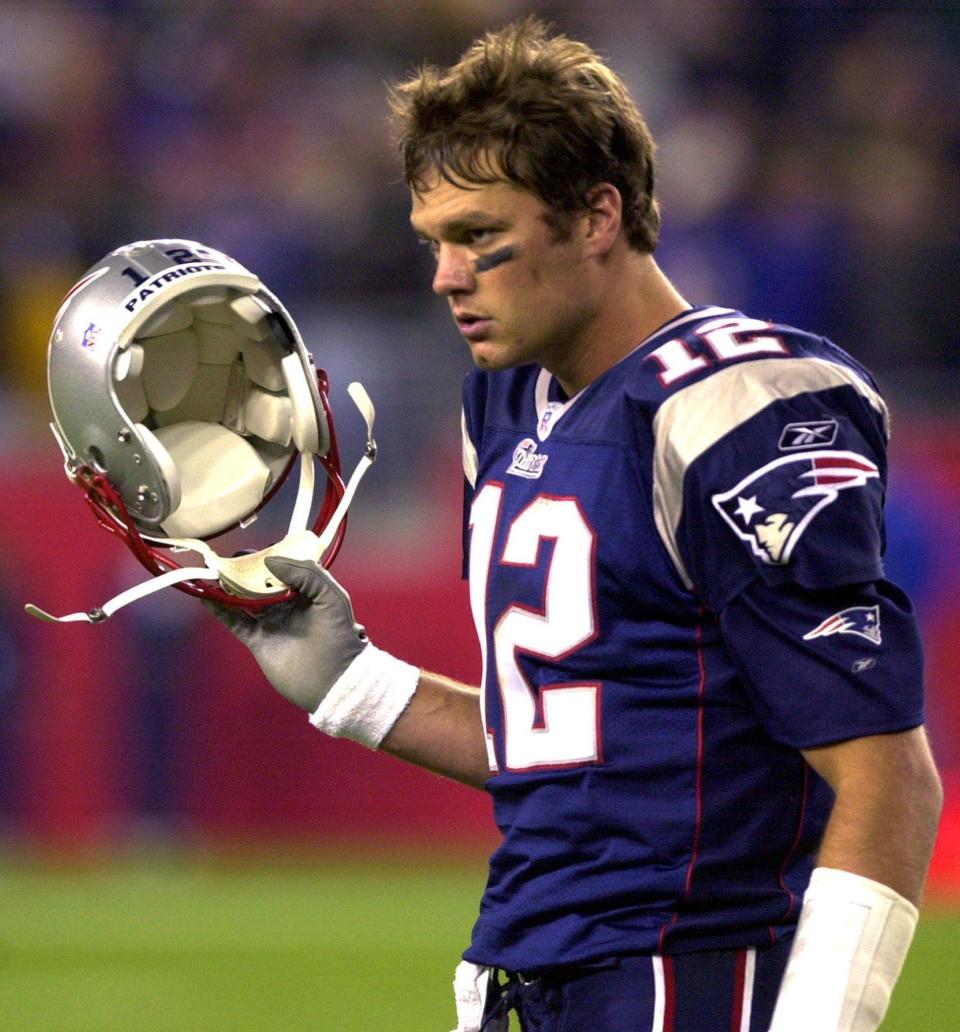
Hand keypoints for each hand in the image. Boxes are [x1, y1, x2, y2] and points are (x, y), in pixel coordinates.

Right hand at [207, 557, 367, 712]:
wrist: (334, 679)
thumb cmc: (339, 635)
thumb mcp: (331, 595)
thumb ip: (306, 573)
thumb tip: (270, 561)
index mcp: (306, 592)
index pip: (284, 569)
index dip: (269, 558)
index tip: (255, 551)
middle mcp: (286, 605)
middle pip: (260, 583)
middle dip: (245, 571)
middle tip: (229, 560)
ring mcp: (271, 622)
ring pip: (244, 600)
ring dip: (229, 587)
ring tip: (214, 572)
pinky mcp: (258, 640)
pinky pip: (235, 621)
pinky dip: (220, 610)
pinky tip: (207, 597)